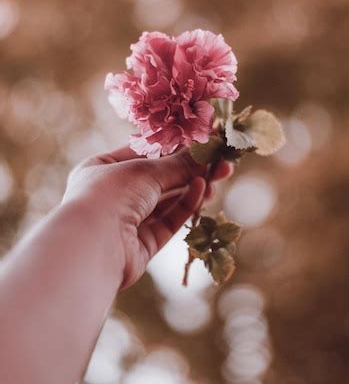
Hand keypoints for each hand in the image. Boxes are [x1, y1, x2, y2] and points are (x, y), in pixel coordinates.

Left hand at [62, 146, 232, 287]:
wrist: (91, 246)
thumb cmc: (108, 195)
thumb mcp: (145, 171)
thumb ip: (178, 163)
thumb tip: (206, 150)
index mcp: (102, 169)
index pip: (144, 152)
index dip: (174, 145)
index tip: (203, 138)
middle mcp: (112, 194)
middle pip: (159, 177)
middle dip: (191, 167)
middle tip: (221, 158)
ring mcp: (126, 222)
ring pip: (167, 200)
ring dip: (193, 185)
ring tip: (220, 172)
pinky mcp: (141, 245)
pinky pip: (168, 220)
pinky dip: (186, 204)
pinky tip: (203, 188)